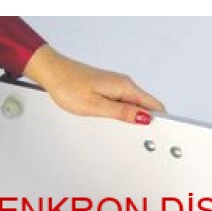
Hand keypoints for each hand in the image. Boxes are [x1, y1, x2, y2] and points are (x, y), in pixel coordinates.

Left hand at [23, 45, 164, 123]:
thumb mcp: (97, 106)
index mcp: (125, 87)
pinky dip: (124, 113)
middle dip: (147, 122)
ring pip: (135, 105)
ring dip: (134, 118)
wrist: (52, 72)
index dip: (160, 120)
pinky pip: (124, 102)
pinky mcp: (109, 88)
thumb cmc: (68, 86)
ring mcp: (117, 85)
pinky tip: (114, 119)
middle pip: (147, 106)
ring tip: (125, 129)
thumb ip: (123, 113)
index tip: (159, 134)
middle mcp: (124, 84)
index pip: (154, 105)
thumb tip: (144, 118)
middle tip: (141, 138)